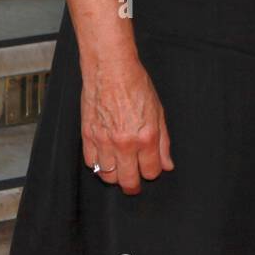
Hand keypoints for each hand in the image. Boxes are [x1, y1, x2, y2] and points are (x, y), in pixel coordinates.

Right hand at [81, 52, 173, 193]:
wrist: (111, 69)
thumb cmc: (135, 85)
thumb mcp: (158, 112)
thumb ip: (164, 142)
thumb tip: (167, 164)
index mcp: (146, 136)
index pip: (151, 172)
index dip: (152, 172)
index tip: (151, 169)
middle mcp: (125, 143)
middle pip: (128, 180)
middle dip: (133, 184)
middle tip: (134, 182)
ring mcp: (104, 141)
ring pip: (108, 176)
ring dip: (115, 176)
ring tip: (119, 169)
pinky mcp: (88, 136)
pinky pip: (91, 163)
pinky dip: (98, 164)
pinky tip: (105, 157)